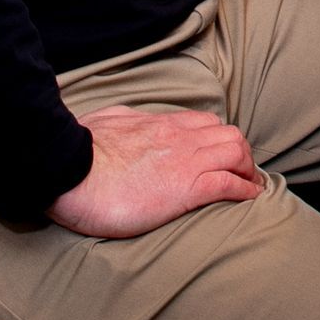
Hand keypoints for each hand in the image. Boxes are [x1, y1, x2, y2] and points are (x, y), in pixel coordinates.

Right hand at [46, 105, 263, 238]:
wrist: (68, 171)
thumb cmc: (78, 152)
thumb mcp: (104, 122)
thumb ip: (121, 121)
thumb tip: (123, 121)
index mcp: (157, 123)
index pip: (203, 122)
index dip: (219, 138)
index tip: (223, 154)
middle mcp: (178, 137)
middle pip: (228, 135)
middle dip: (241, 154)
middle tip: (243, 174)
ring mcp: (184, 160)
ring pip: (235, 153)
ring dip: (247, 170)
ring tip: (250, 187)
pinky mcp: (185, 188)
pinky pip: (227, 183)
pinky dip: (244, 190)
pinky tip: (250, 199)